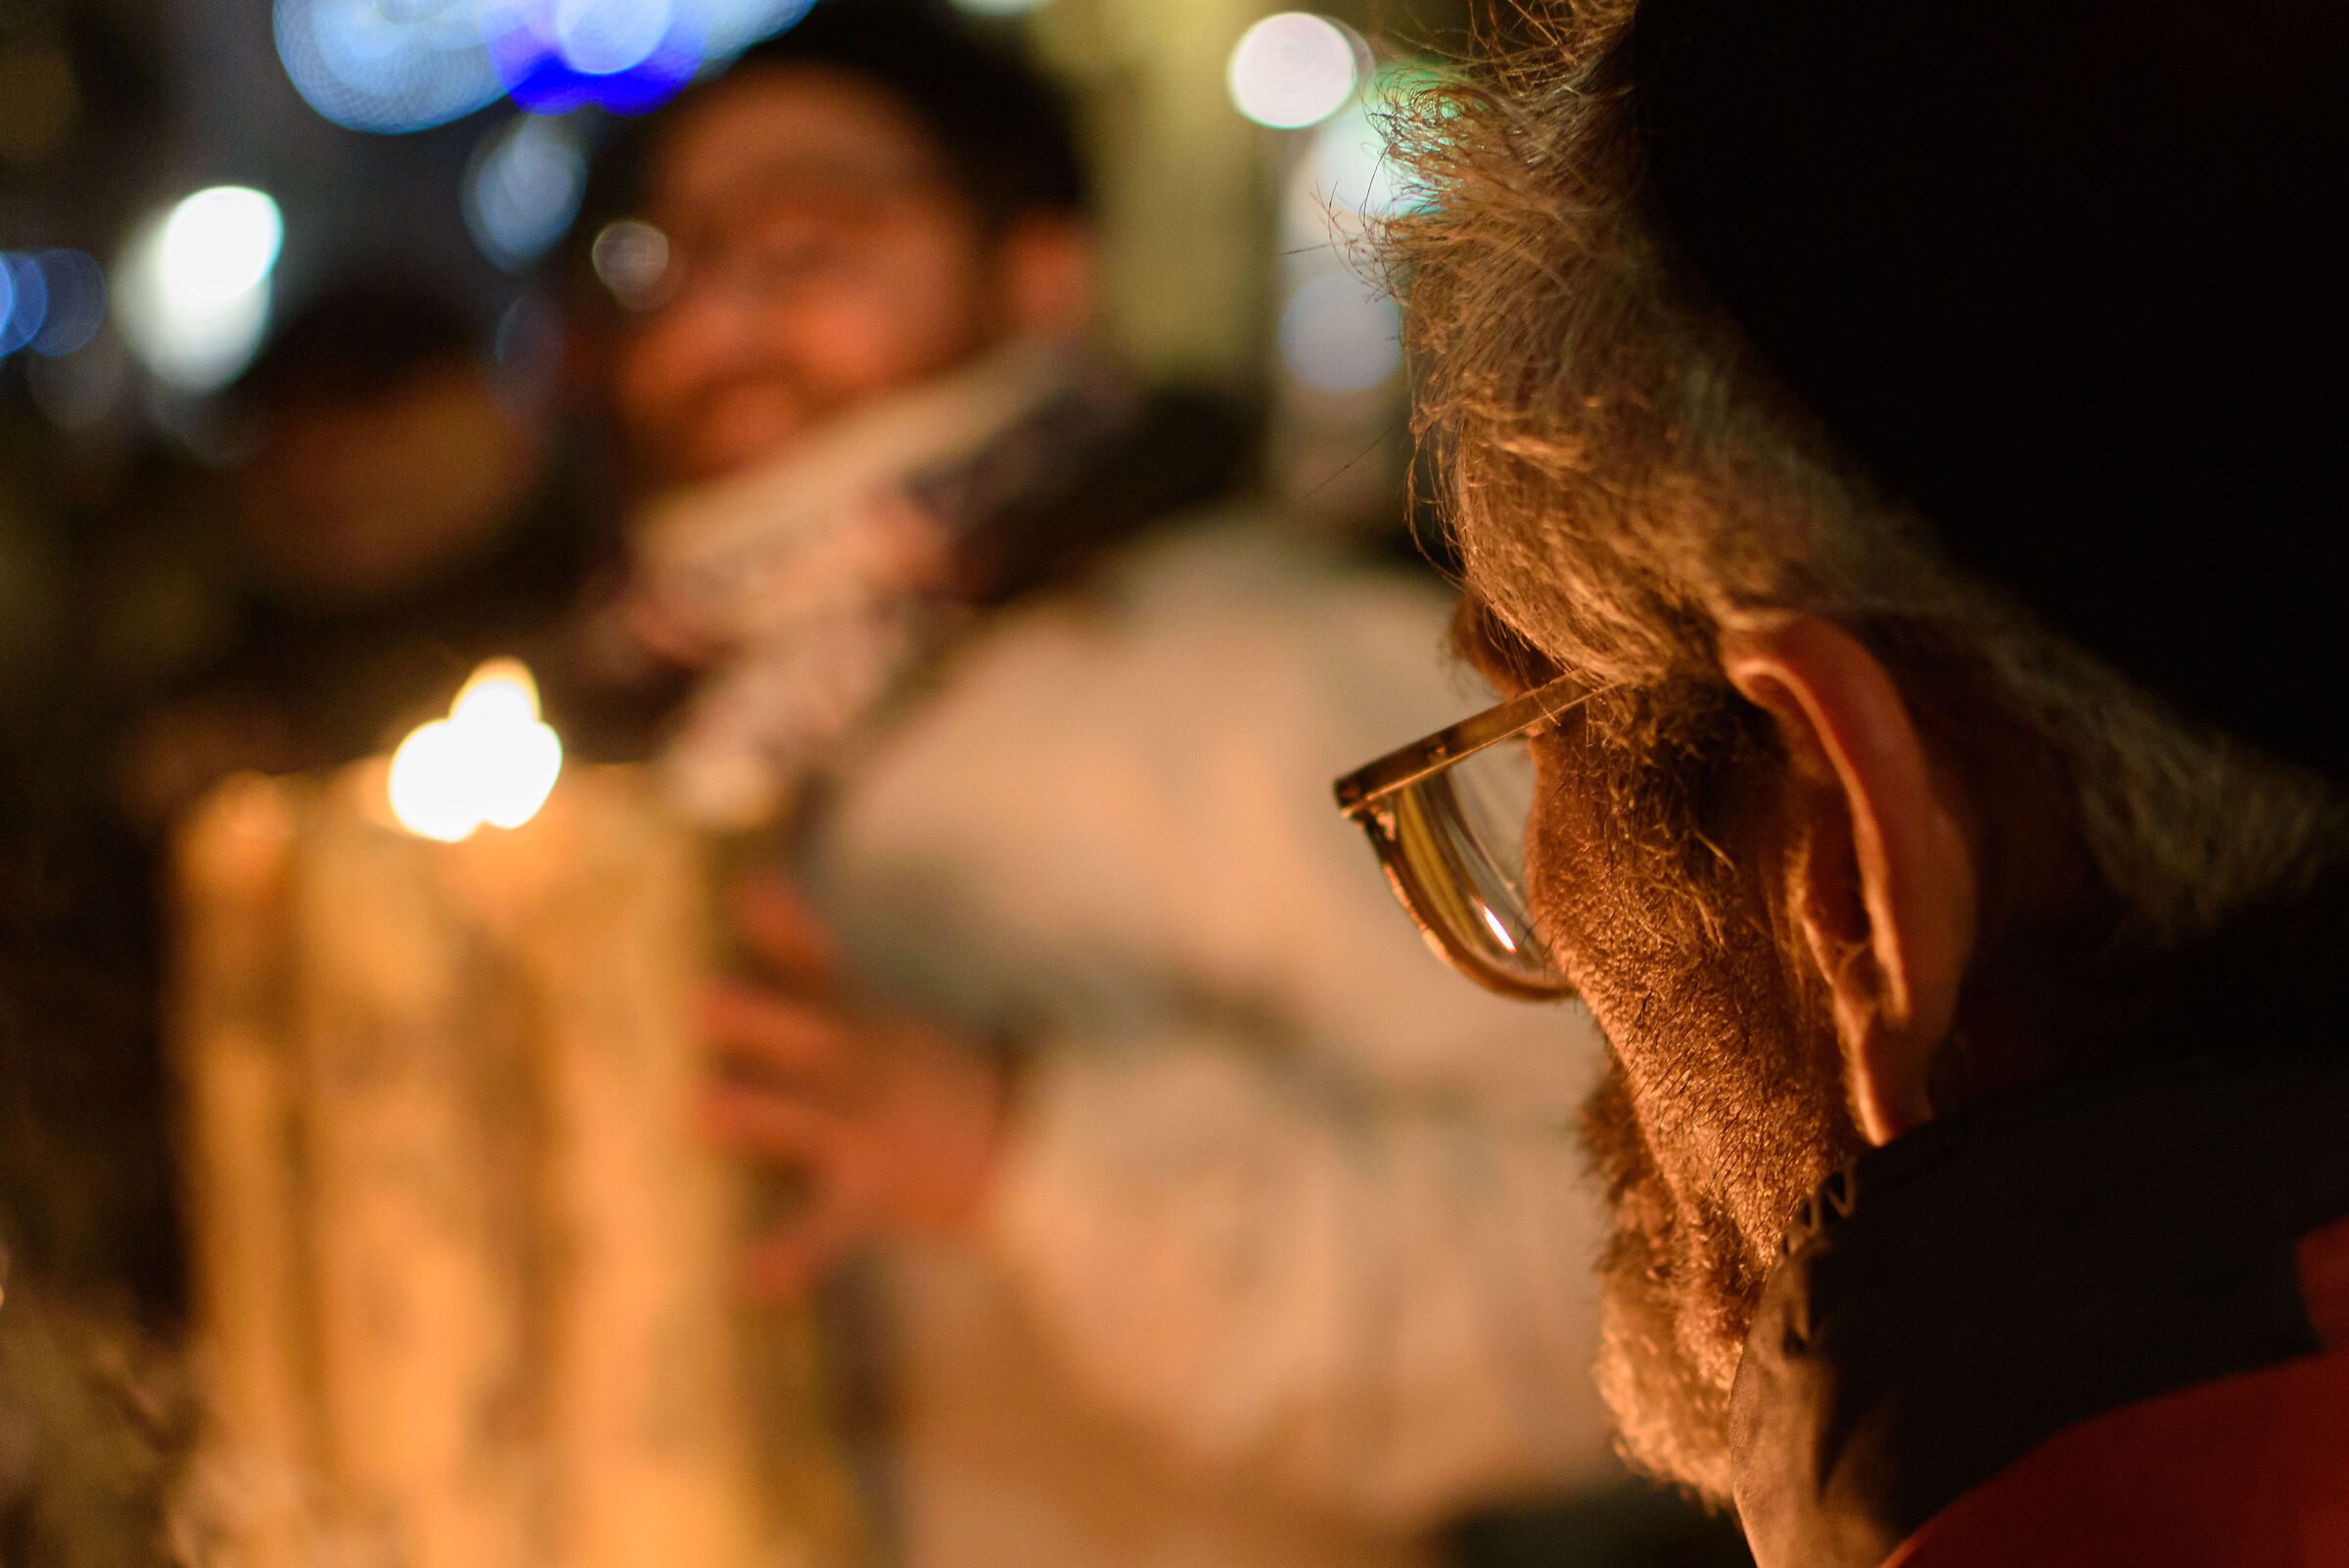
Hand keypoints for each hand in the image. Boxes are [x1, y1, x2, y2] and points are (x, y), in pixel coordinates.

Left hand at [700, 874, 1007, 1297]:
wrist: (1022, 1144)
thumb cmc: (918, 1073)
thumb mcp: (869, 1006)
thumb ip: (803, 955)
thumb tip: (751, 885)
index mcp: (853, 1017)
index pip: (813, 959)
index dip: (784, 926)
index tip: (753, 894)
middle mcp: (854, 1064)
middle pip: (800, 1031)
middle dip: (753, 1019)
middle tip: (706, 1005)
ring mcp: (862, 1128)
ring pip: (800, 1117)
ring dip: (754, 1113)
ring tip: (706, 1109)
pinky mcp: (872, 1191)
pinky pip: (826, 1226)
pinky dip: (790, 1254)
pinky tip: (750, 1279)